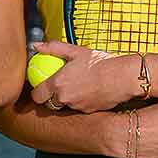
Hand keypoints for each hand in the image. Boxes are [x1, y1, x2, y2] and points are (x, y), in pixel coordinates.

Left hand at [27, 40, 142, 113]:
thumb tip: (37, 46)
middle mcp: (65, 98)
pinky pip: (79, 107)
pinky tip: (89, 90)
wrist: (121, 77)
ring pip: (66, 105)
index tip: (40, 88)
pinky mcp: (88, 112)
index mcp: (58, 83)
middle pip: (50, 103)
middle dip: (51, 97)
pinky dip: (81, 101)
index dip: (37, 93)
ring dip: (68, 99)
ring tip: (77, 85)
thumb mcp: (76, 51)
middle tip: (57, 87)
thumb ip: (53, 48)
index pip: (37, 96)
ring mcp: (76, 106)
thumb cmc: (99, 62)